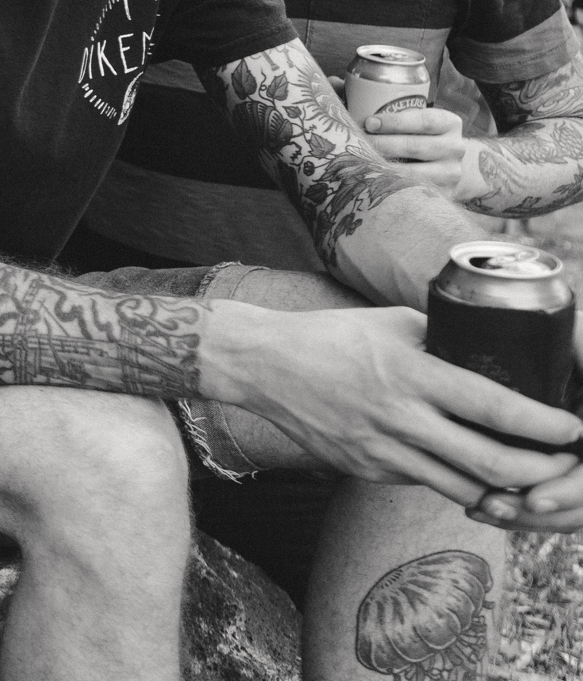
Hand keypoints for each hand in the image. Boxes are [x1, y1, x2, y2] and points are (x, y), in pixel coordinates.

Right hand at [217, 305, 581, 506]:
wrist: (262, 363)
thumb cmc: (331, 335)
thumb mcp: (393, 323)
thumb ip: (442, 342)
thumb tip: (492, 356)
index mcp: (409, 372)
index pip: (492, 405)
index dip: (542, 424)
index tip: (572, 429)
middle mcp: (398, 416)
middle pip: (488, 463)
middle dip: (539, 472)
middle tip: (565, 466)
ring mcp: (380, 449)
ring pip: (463, 489)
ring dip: (504, 490)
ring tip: (530, 482)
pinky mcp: (364, 469)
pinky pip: (424, 483)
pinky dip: (455, 482)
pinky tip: (471, 473)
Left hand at [363, 104, 475, 196]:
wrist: (447, 166)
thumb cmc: (417, 135)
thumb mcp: (411, 117)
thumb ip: (378, 100)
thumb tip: (332, 82)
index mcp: (449, 123)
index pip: (425, 120)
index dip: (396, 121)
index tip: (369, 122)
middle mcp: (455, 147)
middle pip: (416, 146)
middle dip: (382, 144)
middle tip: (357, 143)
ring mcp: (452, 173)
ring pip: (415, 173)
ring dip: (384, 168)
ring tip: (360, 163)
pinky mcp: (444, 195)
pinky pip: (414, 192)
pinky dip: (392, 188)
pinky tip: (373, 183)